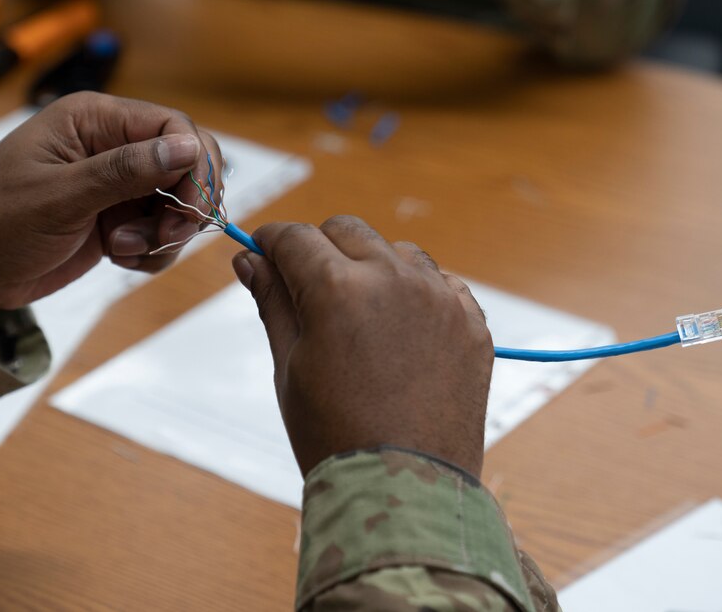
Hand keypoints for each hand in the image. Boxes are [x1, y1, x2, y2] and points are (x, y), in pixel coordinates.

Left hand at [0, 92, 221, 316]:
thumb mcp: (58, 197)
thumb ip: (125, 171)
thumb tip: (188, 147)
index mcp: (93, 120)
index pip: (173, 127)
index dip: (193, 166)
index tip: (187, 210)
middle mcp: (109, 146)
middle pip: (186, 163)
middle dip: (185, 204)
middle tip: (165, 236)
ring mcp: (114, 186)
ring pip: (177, 203)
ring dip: (164, 234)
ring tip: (121, 249)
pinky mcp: (114, 220)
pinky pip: (160, 232)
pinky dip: (152, 252)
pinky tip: (118, 259)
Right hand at [231, 216, 492, 477]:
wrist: (403, 490)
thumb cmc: (333, 434)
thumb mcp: (289, 365)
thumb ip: (272, 302)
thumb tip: (250, 260)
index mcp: (337, 289)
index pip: (295, 238)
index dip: (272, 241)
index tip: (263, 252)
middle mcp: (393, 280)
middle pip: (347, 231)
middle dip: (320, 247)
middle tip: (306, 284)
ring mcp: (440, 299)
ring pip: (398, 251)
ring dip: (372, 266)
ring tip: (359, 313)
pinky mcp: (471, 323)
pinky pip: (441, 283)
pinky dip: (416, 293)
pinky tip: (400, 328)